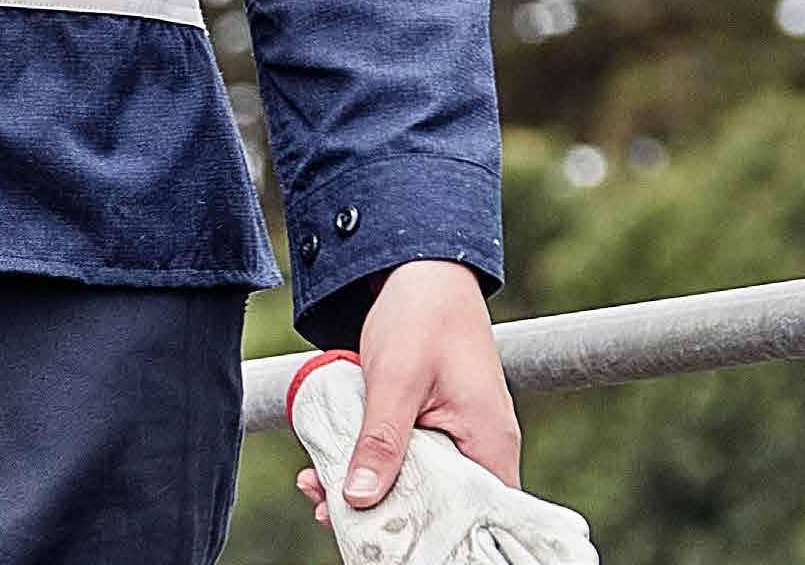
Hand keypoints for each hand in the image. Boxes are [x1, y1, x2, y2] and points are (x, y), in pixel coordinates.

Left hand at [293, 260, 519, 528]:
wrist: (421, 266)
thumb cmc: (422, 314)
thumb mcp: (395, 378)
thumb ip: (381, 439)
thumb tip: (359, 500)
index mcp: (488, 444)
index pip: (471, 518)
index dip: (427, 537)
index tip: (377, 542)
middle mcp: (481, 449)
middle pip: (437, 507)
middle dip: (383, 513)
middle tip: (328, 513)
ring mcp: (459, 438)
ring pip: (414, 485)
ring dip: (368, 489)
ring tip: (316, 489)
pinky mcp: (435, 427)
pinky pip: (405, 460)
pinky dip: (370, 464)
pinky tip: (328, 467)